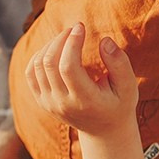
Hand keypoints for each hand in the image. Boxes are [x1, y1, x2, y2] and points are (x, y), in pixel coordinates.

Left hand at [26, 23, 138, 139]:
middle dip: (60, 40)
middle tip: (74, 29)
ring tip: (66, 37)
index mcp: (85, 101)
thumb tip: (104, 40)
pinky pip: (30, 72)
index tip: (80, 27)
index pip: (68, 67)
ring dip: (50, 45)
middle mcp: (62, 104)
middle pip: (50, 63)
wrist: (103, 130)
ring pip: (37, 65)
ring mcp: (49, 103)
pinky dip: (39, 55)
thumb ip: (119, 63)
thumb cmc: (118, 104)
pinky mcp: (41, 100)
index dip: (72, 43)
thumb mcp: (128, 86)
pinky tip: (55, 49)